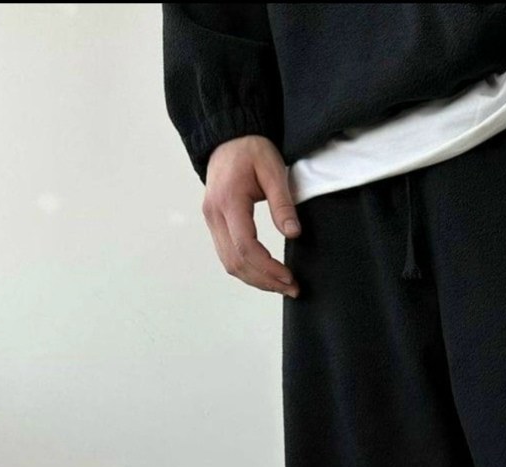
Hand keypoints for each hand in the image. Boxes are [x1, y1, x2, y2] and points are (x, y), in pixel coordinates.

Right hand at [202, 135, 300, 296]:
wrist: (229, 137)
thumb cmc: (251, 150)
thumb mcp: (273, 170)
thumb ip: (283, 204)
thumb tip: (293, 234)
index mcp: (228, 201)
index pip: (245, 247)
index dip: (268, 268)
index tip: (289, 277)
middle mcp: (214, 214)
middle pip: (235, 262)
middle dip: (264, 281)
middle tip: (291, 289)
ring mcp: (211, 220)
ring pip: (229, 263)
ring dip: (255, 280)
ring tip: (282, 286)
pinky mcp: (215, 223)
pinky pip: (227, 255)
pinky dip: (246, 269)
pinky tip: (266, 274)